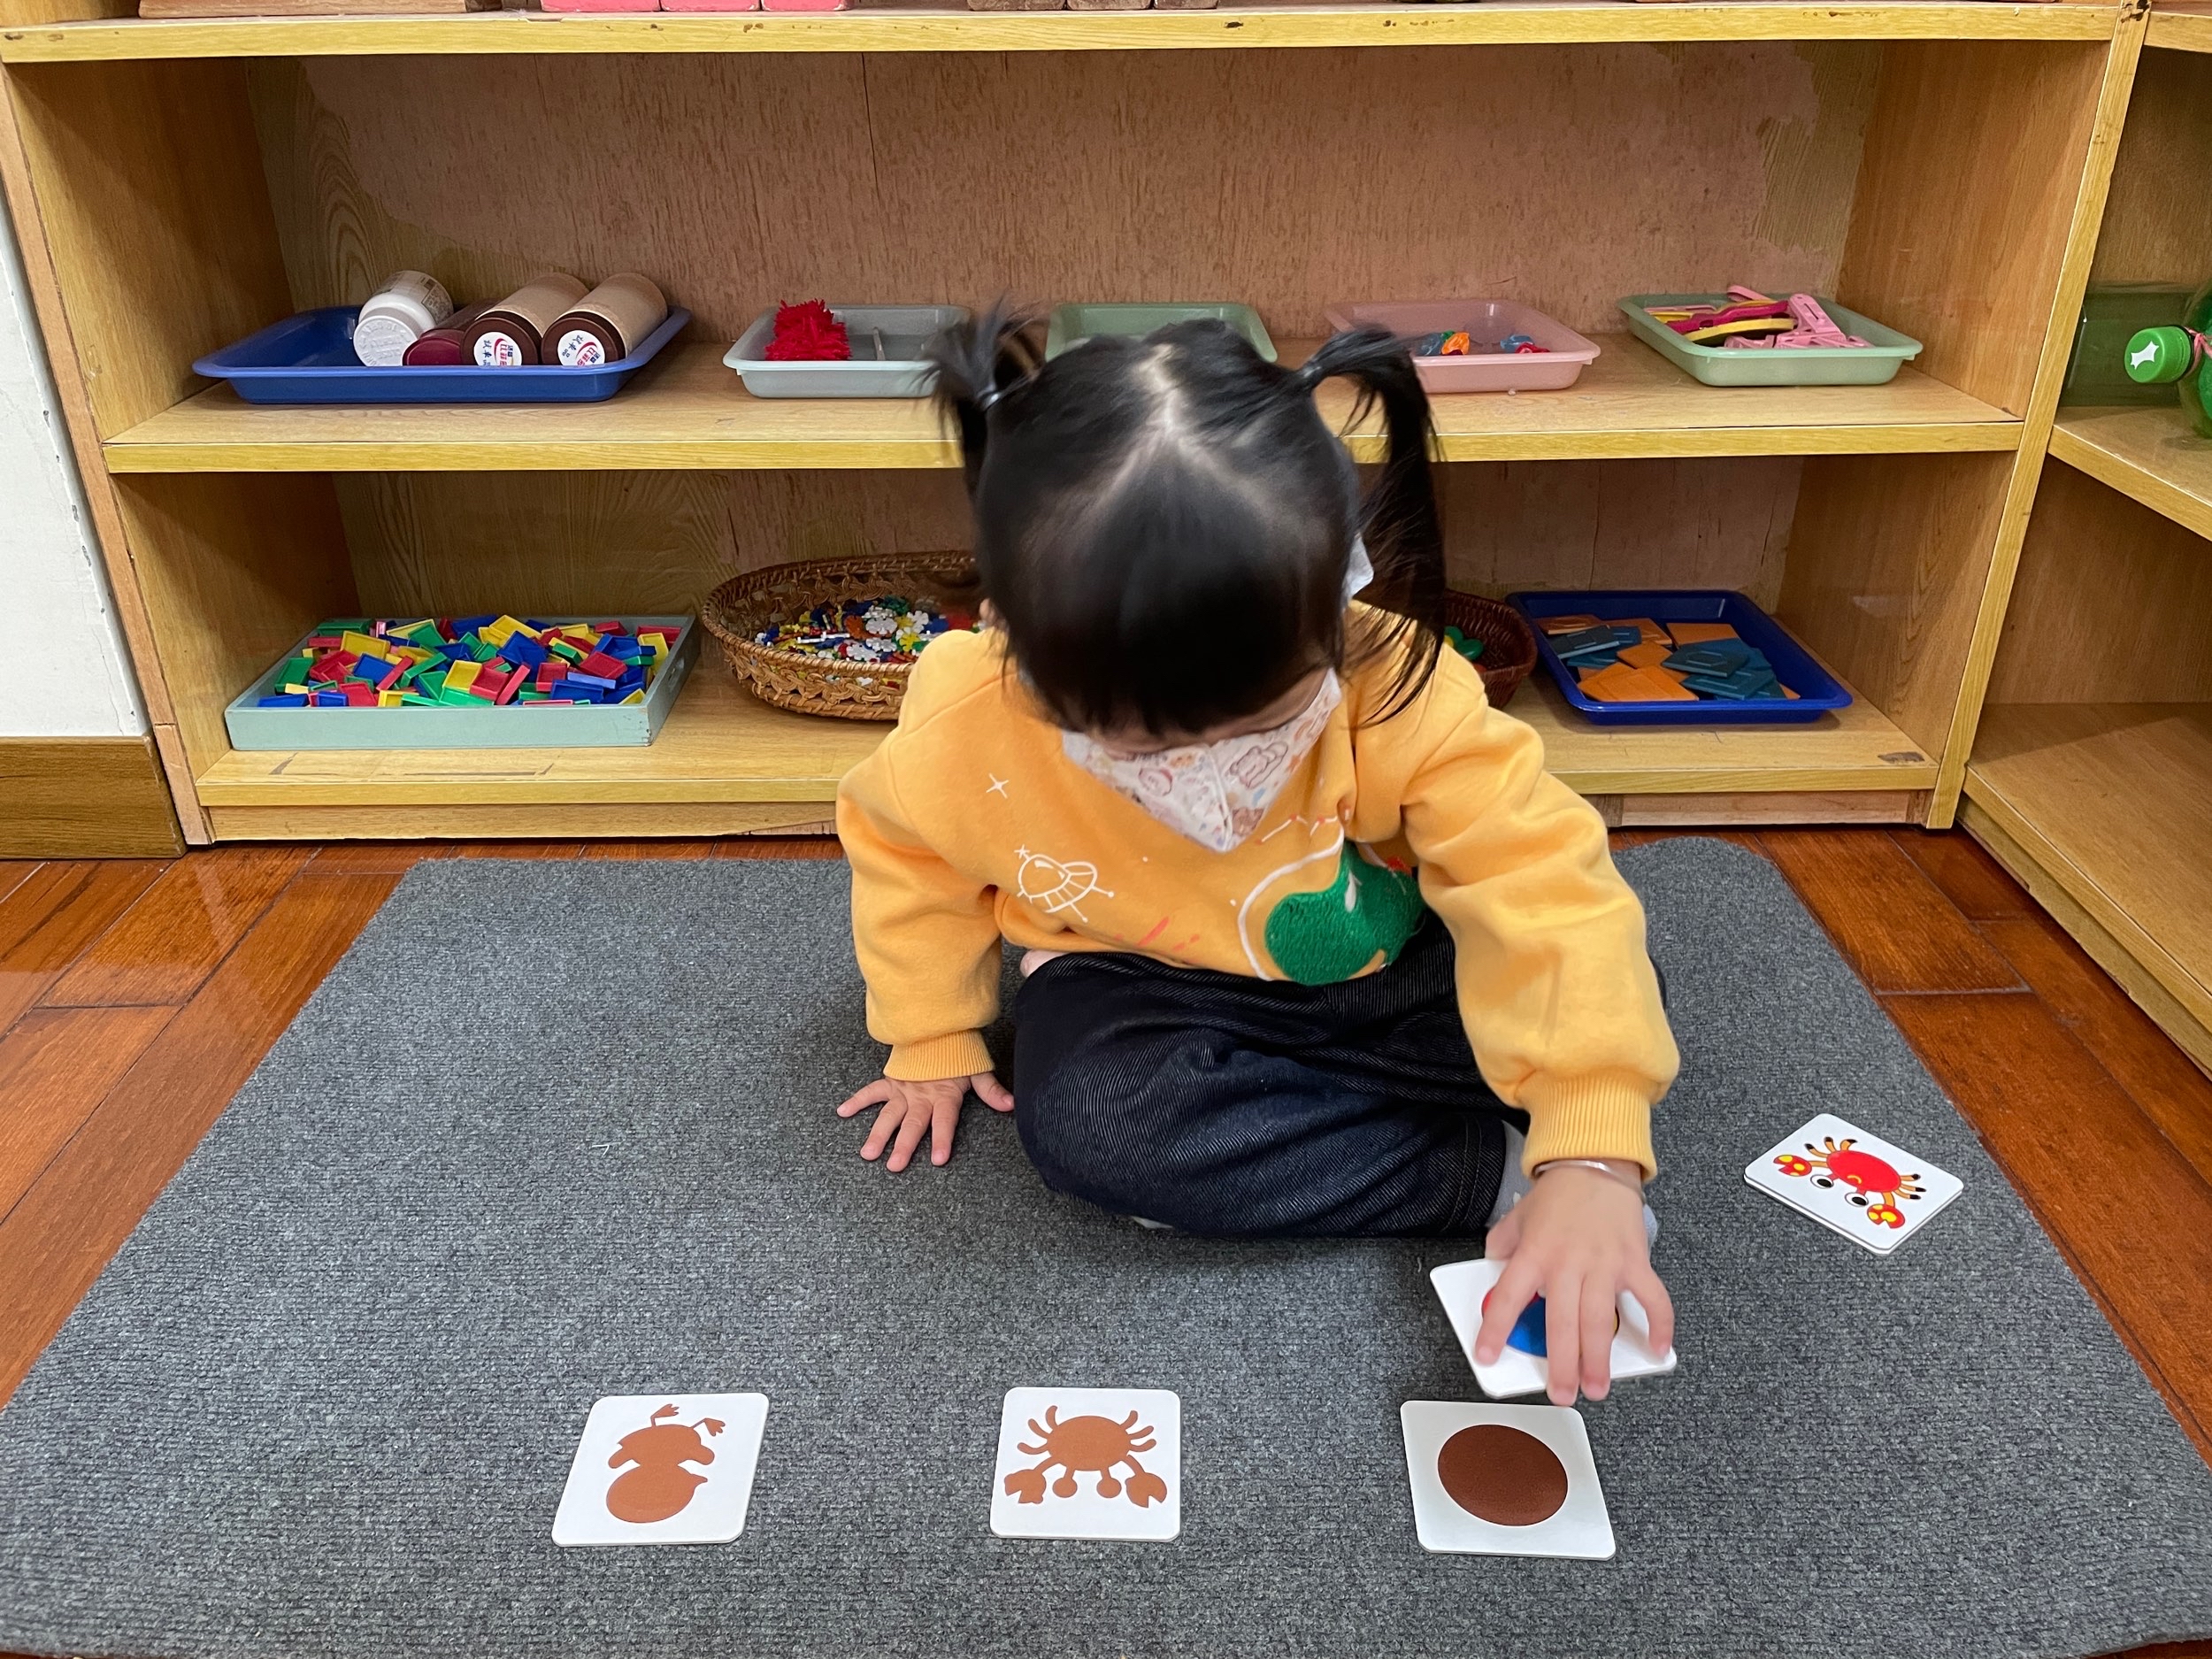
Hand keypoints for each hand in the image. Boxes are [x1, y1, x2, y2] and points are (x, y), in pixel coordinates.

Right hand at [835, 1072, 1013, 1172]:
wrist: (940, 1027)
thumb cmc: (959, 1055)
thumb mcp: (978, 1072)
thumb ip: (991, 1091)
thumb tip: (1012, 1105)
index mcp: (944, 1095)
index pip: (944, 1120)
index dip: (942, 1139)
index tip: (937, 1159)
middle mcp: (922, 1095)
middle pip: (912, 1123)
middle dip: (904, 1145)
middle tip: (895, 1166)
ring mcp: (904, 1089)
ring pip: (889, 1114)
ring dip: (878, 1133)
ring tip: (868, 1154)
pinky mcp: (891, 1081)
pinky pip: (872, 1091)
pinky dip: (857, 1100)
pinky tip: (842, 1112)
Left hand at [1474, 1160, 1672, 1405]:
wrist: (1594, 1164)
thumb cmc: (1557, 1196)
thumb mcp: (1516, 1220)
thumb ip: (1502, 1250)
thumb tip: (1494, 1278)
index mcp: (1535, 1254)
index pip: (1508, 1297)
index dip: (1495, 1330)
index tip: (1488, 1357)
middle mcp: (1568, 1263)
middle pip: (1562, 1322)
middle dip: (1561, 1364)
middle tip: (1561, 1393)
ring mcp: (1604, 1264)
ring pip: (1601, 1319)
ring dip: (1600, 1358)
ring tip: (1597, 1386)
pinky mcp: (1634, 1261)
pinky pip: (1651, 1298)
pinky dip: (1659, 1324)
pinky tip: (1657, 1349)